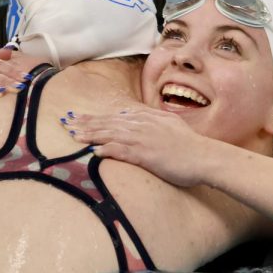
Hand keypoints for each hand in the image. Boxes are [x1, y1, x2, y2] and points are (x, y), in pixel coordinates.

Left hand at [64, 105, 211, 187]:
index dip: (97, 117)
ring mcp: (144, 138)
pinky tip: (93, 151)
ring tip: (74, 136)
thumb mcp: (171, 127)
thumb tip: (138, 121)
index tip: (81, 117)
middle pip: (109, 122)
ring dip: (91, 134)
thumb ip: (154, 122)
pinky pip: (121, 150)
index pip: (117, 116)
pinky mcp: (146, 154)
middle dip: (87, 122)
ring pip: (111, 133)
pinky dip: (106, 149)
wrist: (205, 157)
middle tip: (68, 122)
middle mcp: (144, 125)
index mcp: (149, 118)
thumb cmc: (191, 147)